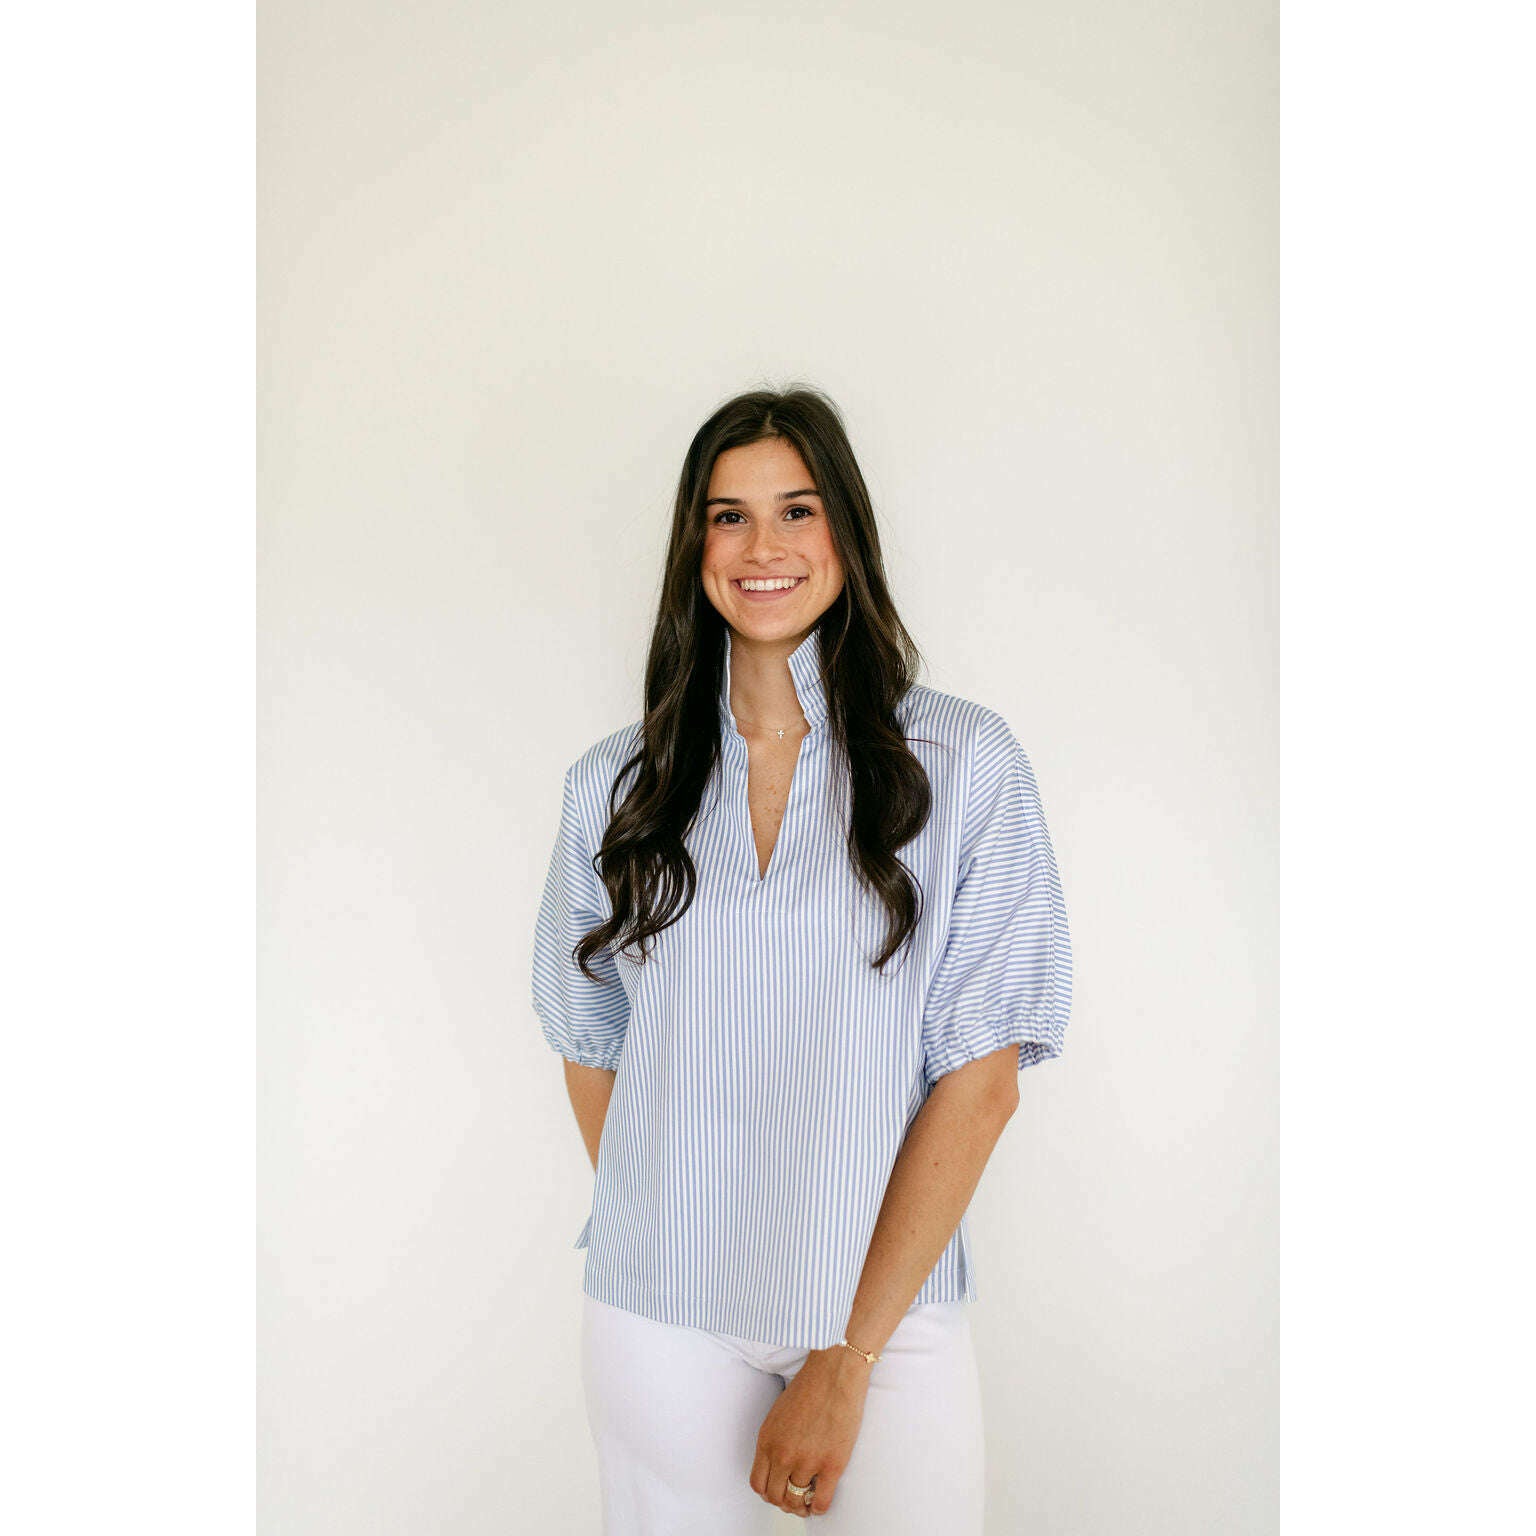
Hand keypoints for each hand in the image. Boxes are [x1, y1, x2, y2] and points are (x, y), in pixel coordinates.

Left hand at [749, 1346, 871, 1517]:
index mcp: (767, 1440)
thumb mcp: (778, 1414)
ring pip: (796, 1501)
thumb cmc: (810, 1387)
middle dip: (784, 1502)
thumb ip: (774, 1440)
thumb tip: (778, 1465)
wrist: (835, 1372)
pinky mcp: (832, 1464)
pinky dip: (819, 1508)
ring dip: (801, 1506)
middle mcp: (782, 1454)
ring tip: (808, 1502)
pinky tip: (820, 1502)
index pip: (758, 1483)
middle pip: (775, 1497)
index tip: (778, 1490)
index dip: (768, 1492)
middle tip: (795, 1499)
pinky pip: (821, 1502)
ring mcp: (807, 1461)